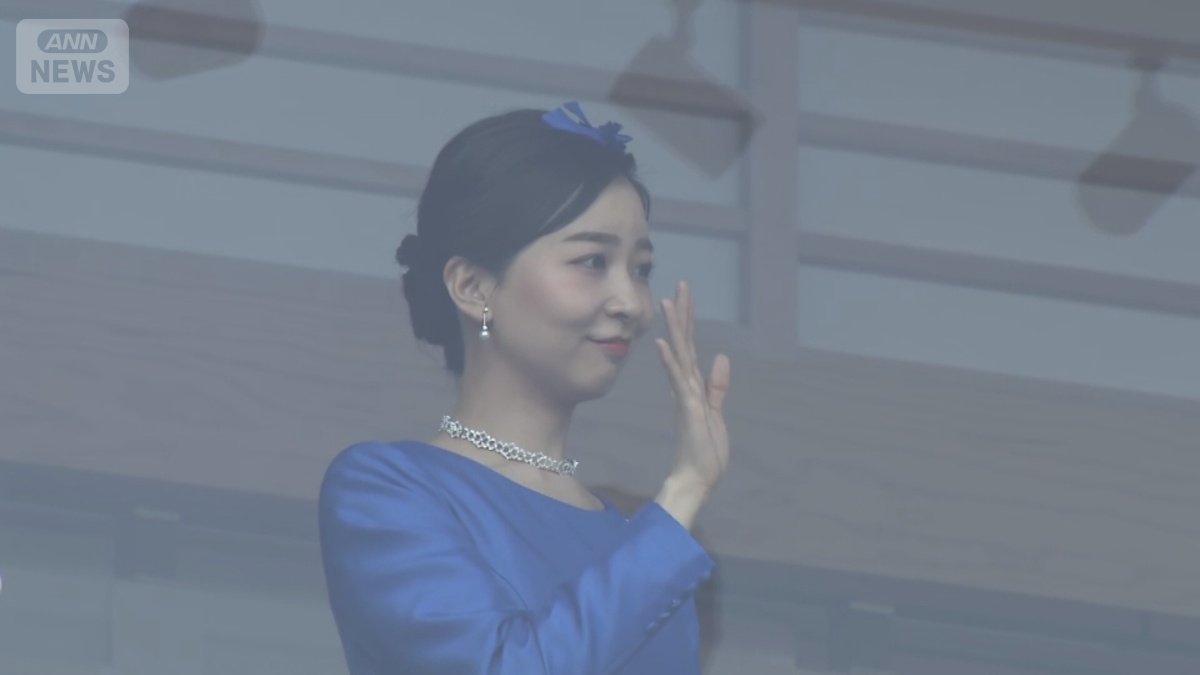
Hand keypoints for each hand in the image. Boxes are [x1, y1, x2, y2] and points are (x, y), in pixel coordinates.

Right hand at [652, 281, 730, 526]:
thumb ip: (717, 386)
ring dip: (674, 328)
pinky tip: (665, 343)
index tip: (684, 295)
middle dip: (682, 313)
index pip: (690, 346)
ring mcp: (684, 396)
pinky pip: (678, 380)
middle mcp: (685, 386)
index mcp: (692, 386)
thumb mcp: (716, 412)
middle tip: (680, 284)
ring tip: (667, 302)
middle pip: (684, 342)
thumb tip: (721, 357)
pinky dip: (671, 361)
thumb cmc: (704, 450)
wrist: (697, 479)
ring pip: (679, 355)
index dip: (687, 321)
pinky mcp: (687, 409)